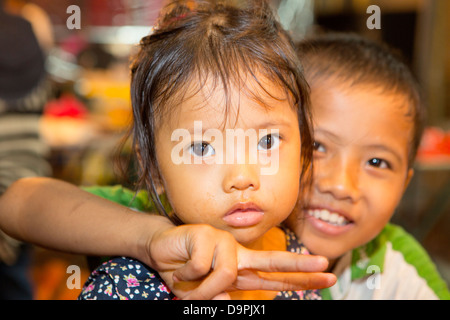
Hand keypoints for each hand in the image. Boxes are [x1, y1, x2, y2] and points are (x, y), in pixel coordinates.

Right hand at [146, 224, 335, 298]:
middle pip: (273, 261)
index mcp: (241, 268)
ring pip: (226, 274)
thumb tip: (228, 298)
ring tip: (185, 282)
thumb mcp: (204, 294)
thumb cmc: (184, 272)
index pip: (275, 274)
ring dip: (202, 289)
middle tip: (326, 267)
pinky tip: (179, 268)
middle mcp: (237, 254)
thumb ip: (221, 297)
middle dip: (300, 266)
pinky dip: (187, 276)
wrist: (160, 249)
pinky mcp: (206, 234)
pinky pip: (202, 266)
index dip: (300, 277)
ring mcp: (223, 242)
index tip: (325, 276)